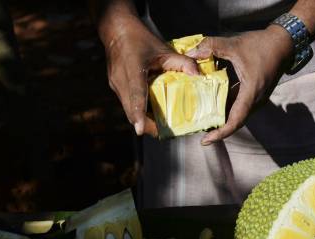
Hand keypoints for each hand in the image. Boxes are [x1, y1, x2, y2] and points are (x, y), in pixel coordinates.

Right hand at [103, 17, 198, 135]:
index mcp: (132, 70)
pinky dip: (138, 110)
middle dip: (147, 125)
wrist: (116, 30)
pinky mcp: (115, 87)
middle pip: (132, 111)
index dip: (138, 115)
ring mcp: (115, 85)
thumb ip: (182, 63)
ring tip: (161, 125)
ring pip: (128, 110)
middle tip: (165, 133)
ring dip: (143, 119)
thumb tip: (199, 76)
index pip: (136, 96)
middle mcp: (121, 81)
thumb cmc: (140, 38)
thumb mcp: (163, 49)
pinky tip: (151, 111)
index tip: (140, 129)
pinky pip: (127, 104)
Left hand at [186, 26, 293, 144]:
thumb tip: (190, 53)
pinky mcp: (256, 95)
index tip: (206, 140)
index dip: (220, 133)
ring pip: (237, 114)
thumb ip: (211, 47)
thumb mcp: (234, 44)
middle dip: (217, 128)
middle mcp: (255, 101)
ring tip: (202, 119)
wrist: (284, 43)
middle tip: (198, 130)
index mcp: (251, 93)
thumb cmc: (262, 45)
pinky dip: (227, 107)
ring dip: (222, 118)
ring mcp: (257, 99)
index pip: (235, 121)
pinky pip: (240, 106)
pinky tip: (213, 102)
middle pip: (235, 121)